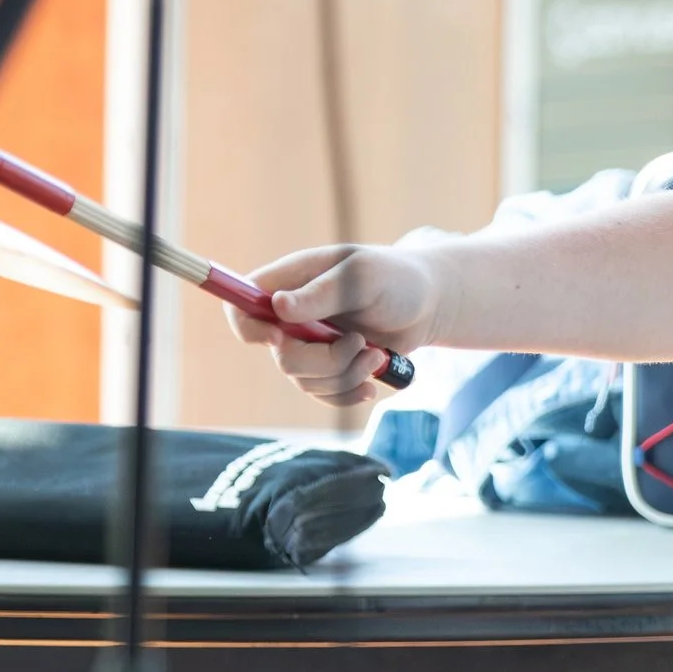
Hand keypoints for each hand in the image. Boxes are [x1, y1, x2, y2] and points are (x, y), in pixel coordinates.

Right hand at [227, 242, 443, 408]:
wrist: (430, 305)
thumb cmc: (396, 278)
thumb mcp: (363, 277)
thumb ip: (322, 293)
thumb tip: (278, 307)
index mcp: (291, 281)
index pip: (242, 305)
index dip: (248, 326)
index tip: (278, 338)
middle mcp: (293, 315)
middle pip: (279, 355)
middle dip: (323, 360)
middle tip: (358, 344)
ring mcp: (310, 344)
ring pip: (304, 380)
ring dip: (344, 374)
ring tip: (376, 354)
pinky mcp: (329, 368)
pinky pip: (323, 394)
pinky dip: (348, 393)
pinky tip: (371, 382)